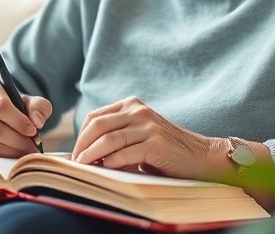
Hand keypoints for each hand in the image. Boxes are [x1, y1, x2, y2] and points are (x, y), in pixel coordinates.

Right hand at [0, 82, 51, 156]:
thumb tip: (37, 122)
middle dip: (17, 140)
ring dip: (12, 151)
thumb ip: (38, 106)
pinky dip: (2, 157)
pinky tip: (13, 155)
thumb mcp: (27, 101)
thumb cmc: (12, 106)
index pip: (0, 106)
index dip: (18, 121)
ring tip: (26, 151)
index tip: (33, 131)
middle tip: (32, 146)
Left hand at [71, 97, 227, 179]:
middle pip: (98, 125)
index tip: (74, 152)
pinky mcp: (156, 143)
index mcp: (132, 105)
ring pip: (109, 138)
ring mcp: (148, 126)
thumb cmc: (167, 151)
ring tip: (83, 166)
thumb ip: (117, 138)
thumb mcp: (139, 137)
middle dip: (82, 145)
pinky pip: (125, 152)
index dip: (81, 135)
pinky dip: (112, 161)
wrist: (200, 156)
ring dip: (91, 154)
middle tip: (75, 161)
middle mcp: (139, 111)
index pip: (95, 116)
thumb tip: (85, 154)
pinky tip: (106, 168)